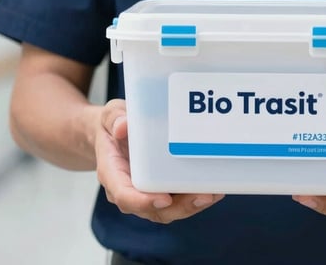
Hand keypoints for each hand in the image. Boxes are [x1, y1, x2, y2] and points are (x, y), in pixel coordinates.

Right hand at [95, 99, 224, 223]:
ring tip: (215, 193)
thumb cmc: (114, 126)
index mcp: (113, 173)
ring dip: (193, 206)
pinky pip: (178, 202)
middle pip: (153, 210)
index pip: (124, 195)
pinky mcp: (162, 190)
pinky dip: (196, 198)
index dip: (142, 202)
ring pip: (169, 210)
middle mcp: (130, 189)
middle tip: (203, 196)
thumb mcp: (110, 115)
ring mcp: (147, 193)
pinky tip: (215, 188)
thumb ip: (114, 119)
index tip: (163, 199)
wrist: (115, 134)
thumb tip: (123, 126)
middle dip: (180, 207)